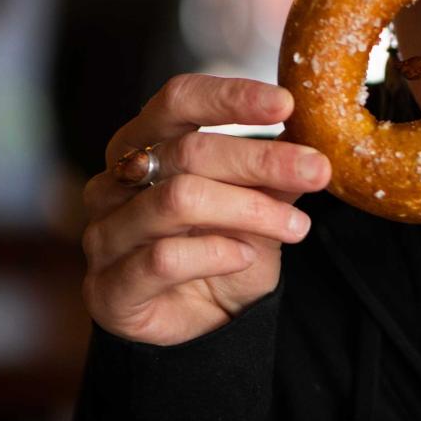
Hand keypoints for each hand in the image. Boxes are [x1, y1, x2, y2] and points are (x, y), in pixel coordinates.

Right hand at [81, 75, 331, 345]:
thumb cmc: (221, 247)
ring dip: (250, 209)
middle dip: (262, 159)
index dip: (230, 97)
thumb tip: (310, 139)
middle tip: (317, 170)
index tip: (286, 104)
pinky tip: (245, 256)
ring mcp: (103, 235)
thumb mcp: (257, 202)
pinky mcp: (106, 289)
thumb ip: (273, 173)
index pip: (178, 100)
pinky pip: (165, 258)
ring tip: (294, 226)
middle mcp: (114, 183)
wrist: (201, 323)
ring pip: (179, 199)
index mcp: (144, 145)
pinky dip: (218, 253)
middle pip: (187, 151)